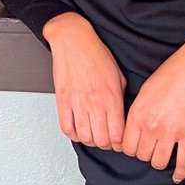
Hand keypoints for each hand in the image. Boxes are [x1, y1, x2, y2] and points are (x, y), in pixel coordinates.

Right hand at [43, 12, 125, 150]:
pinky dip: (72, 134)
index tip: (120, 142)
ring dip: (90, 140)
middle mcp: (95, 102)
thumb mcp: (119, 76)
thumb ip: (120, 99)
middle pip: (101, 140)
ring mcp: (77, 102)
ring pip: (84, 137)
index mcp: (112, 97)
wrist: (73, 39)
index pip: (118, 134)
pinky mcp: (62, 99)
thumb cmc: (96, 54)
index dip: (120, 144)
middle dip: (106, 145)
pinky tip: (77, 129)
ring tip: (92, 135)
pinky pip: (66, 126)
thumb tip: (122, 116)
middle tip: (106, 140)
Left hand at [122, 37, 184, 182]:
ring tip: (161, 156)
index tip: (134, 147)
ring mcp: (171, 132)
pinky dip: (180, 172)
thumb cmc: (170, 75)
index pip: (126, 146)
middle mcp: (152, 126)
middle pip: (141, 156)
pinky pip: (184, 161)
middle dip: (144, 155)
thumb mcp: (144, 92)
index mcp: (137, 115)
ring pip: (159, 162)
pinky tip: (177, 176)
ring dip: (159, 161)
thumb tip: (133, 128)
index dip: (129, 149)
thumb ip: (137, 113)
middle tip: (149, 149)